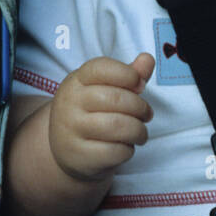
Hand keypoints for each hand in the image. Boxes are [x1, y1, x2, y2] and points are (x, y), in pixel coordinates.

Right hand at [49, 53, 154, 182]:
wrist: (67, 150)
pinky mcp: (79, 155)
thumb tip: (148, 59)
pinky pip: (115, 151)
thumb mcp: (106, 89)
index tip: (140, 84)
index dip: (127, 74)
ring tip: (141, 133)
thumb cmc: (94, 113)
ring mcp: (71, 130)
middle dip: (140, 107)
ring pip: (118, 126)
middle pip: (115, 99)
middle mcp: (69, 103)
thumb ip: (129, 74)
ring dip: (139, 131)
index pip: (101, 68)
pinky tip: (126, 147)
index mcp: (76, 81)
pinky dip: (128, 149)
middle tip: (147, 115)